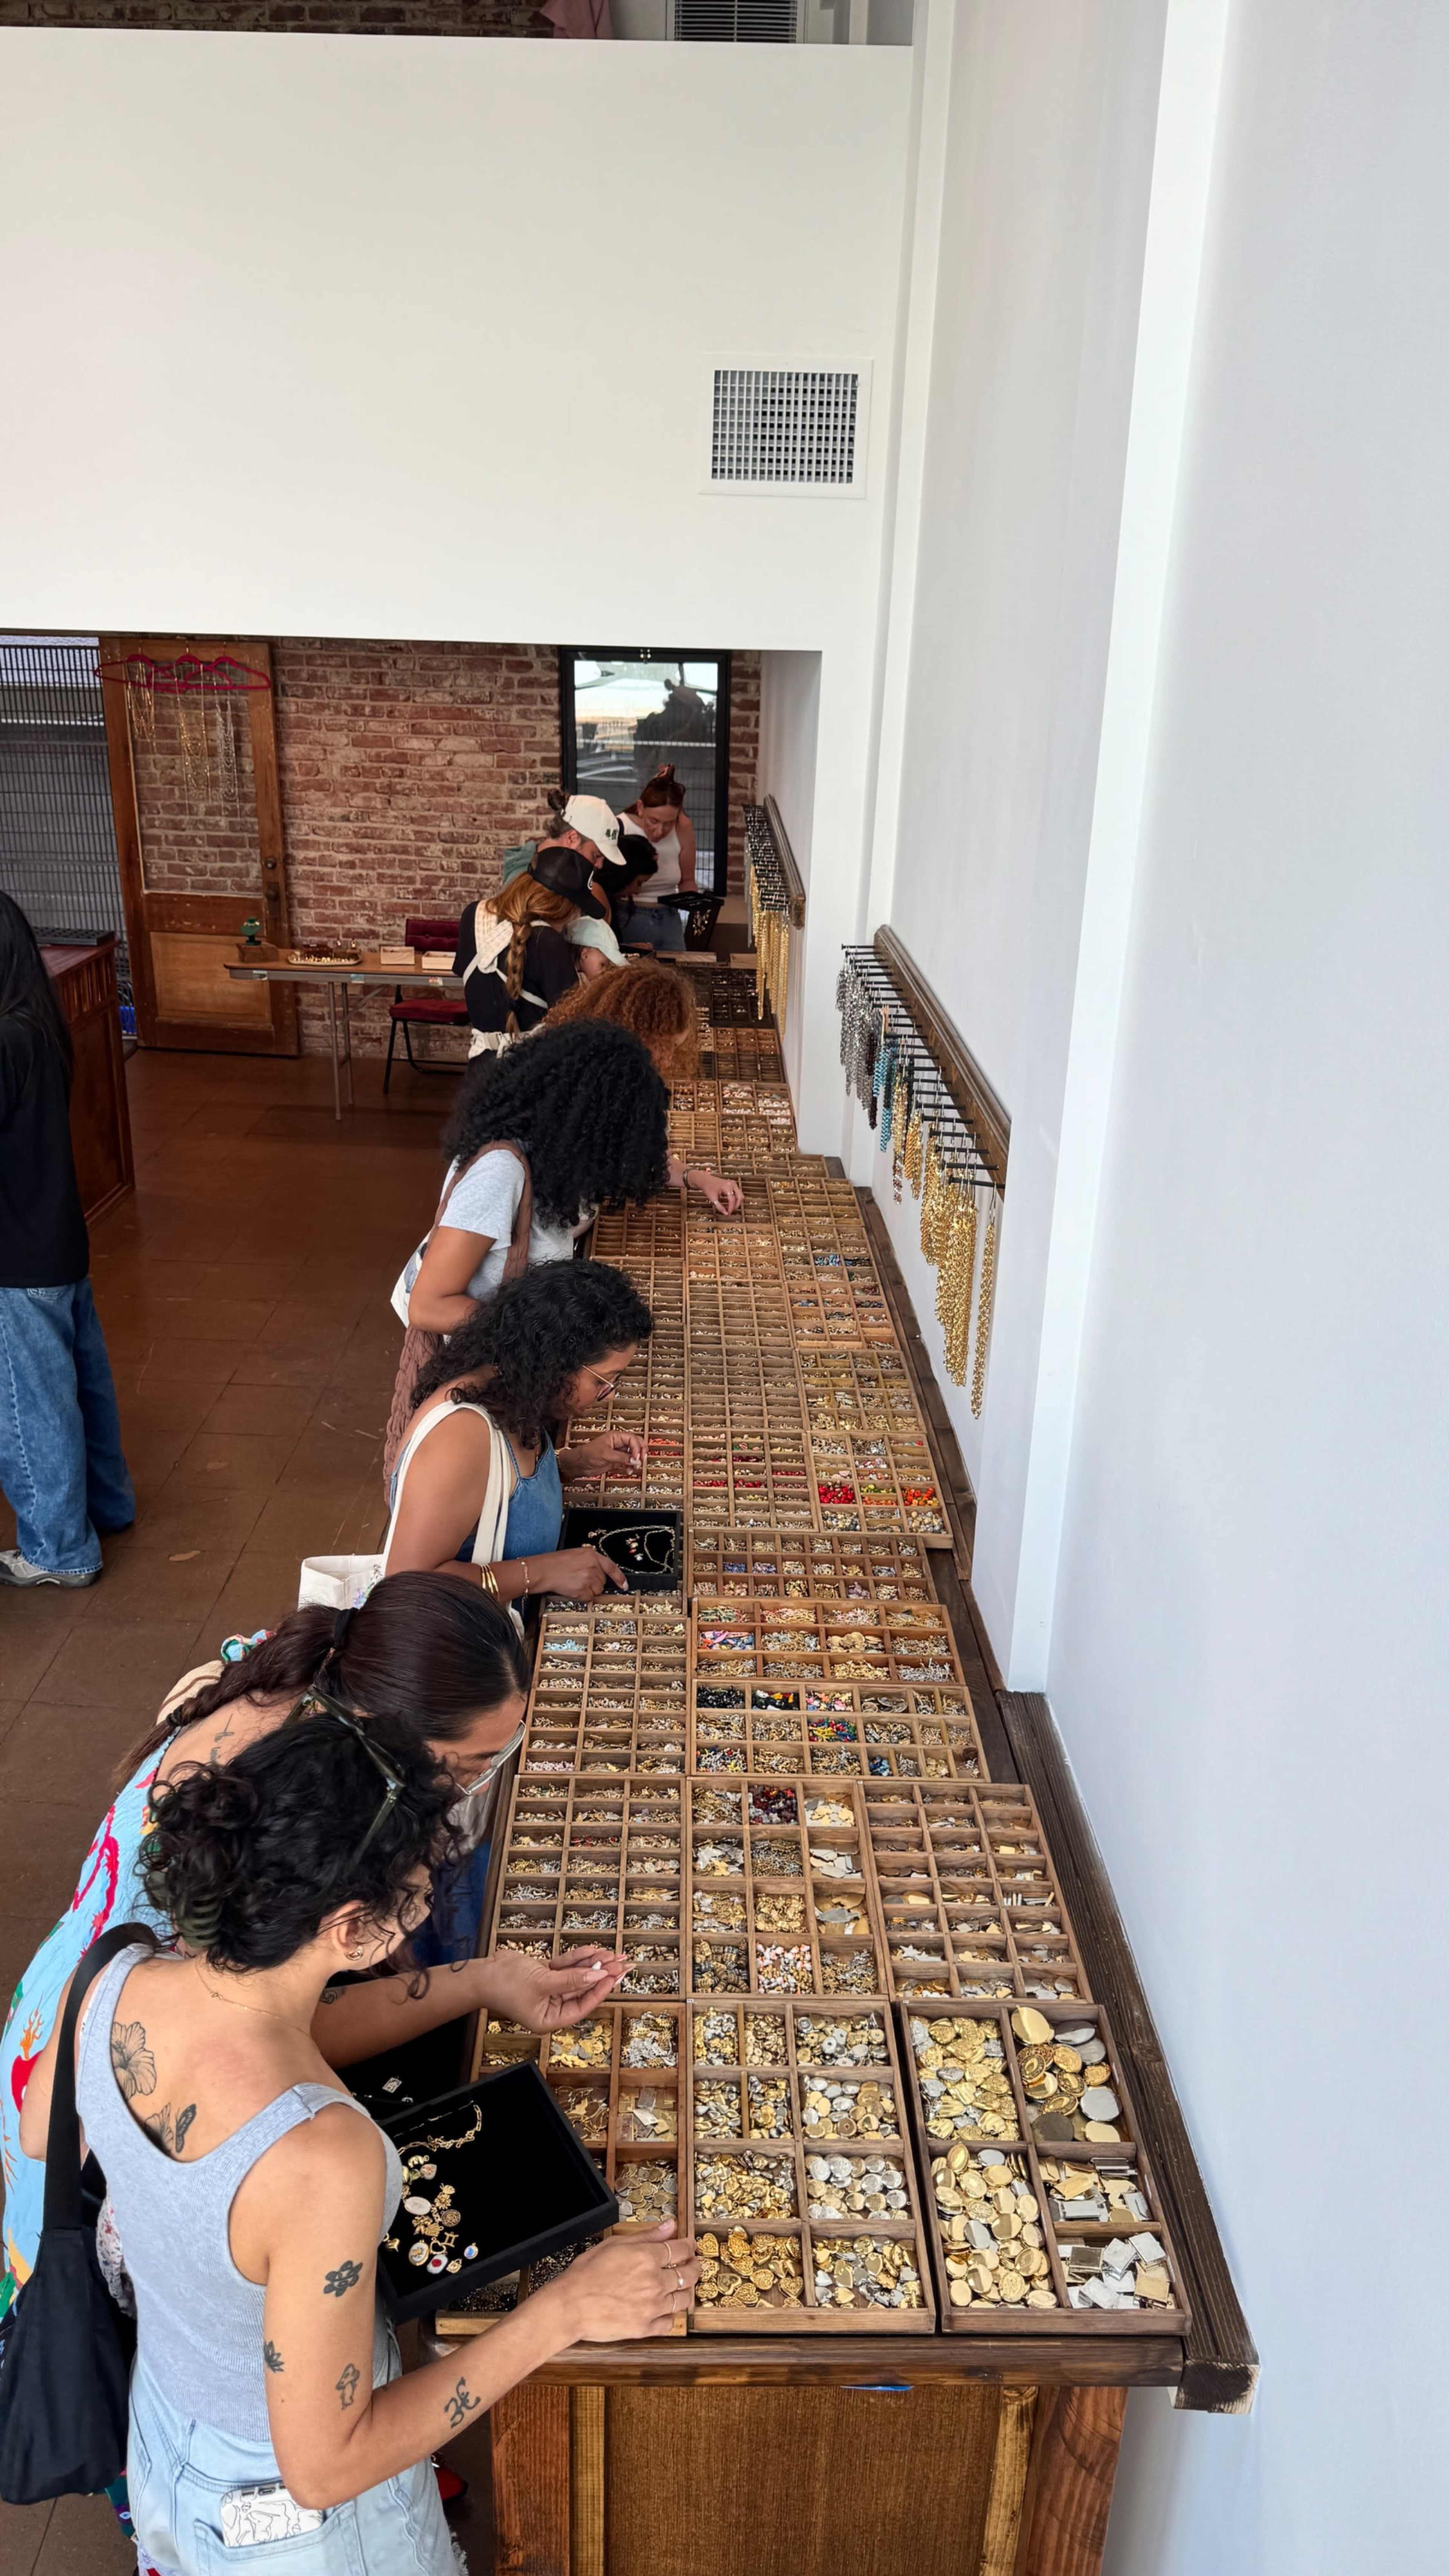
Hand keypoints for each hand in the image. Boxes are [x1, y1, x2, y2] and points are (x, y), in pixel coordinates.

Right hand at [481, 1948, 627, 2030]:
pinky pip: (565, 1967)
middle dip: (602, 1974)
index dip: (600, 1990)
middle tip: (622, 1964)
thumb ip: (571, 1979)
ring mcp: (548, 1990)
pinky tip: (593, 1951)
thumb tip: (598, 1976)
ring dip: (593, 1964)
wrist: (481, 1973)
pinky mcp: (544, 1976)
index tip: (615, 1976)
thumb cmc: (504, 1985)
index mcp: (550, 2019)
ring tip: (612, 1954)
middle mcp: (551, 2006)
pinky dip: (577, 1958)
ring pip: (576, 1976)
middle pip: (583, 1989)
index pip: (582, 2005)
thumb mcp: (542, 1983)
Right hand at [539, 1546, 627, 1598]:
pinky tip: (572, 1589)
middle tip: (579, 1580)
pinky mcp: (583, 1589)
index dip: (619, 1577)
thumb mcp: (576, 1555)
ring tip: (574, 1583)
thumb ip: (590, 1562)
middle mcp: (593, 1566)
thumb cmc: (556, 1563)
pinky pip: (589, 1597)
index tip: (624, 1585)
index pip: (611, 1567)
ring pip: (597, 1590)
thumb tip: (599, 1573)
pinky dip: (582, 1596)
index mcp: (592, 1555)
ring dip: (588, 1590)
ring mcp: (589, 1578)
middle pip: (602, 1581)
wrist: (543, 1570)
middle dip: (594, 1583)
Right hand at [554, 2226, 700, 2343]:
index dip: (689, 2246)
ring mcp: (651, 2307)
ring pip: (683, 2300)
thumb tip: (670, 2225)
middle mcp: (654, 2282)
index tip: (690, 2246)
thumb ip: (646, 2235)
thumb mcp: (614, 2244)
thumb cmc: (587, 2272)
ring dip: (686, 2292)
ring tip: (681, 2288)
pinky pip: (669, 2323)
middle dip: (694, 2267)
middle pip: (688, 2275)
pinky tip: (666, 2310)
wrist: (570, 2305)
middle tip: (693, 2266)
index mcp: (647, 2258)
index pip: (680, 2250)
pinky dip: (670, 2316)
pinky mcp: (645, 2328)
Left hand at [564, 1431, 644, 1475]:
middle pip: (636, 1444)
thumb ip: (621, 1457)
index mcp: (616, 1436)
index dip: (637, 1448)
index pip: (633, 1439)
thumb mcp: (605, 1454)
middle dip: (641, 1452)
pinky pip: (628, 1463)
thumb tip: (635, 1460)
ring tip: (635, 1467)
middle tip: (641, 1460)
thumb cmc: (588, 1454)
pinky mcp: (617, 1461)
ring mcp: (618, 1452)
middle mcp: (619, 1443)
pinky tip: (629, 1471)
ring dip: (636, 1461)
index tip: (637, 1457)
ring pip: (633, 1454)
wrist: (579, 1464)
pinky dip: (631, 1467)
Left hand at [694, 1170, 741, 1216]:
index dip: (731, 1208)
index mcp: (728, 1186)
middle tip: (730, 1211)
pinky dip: (736, 1200)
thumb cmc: (709, 1188)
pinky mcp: (734, 1185)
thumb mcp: (713, 1198)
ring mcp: (734, 1184)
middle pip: (740, 1197)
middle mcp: (733, 1184)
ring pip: (740, 1196)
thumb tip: (725, 1213)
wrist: (706, 1181)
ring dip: (737, 1203)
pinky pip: (738, 1194)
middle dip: (736, 1206)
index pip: (732, 1200)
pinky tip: (730, 1204)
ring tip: (730, 1208)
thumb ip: (719, 1207)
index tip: (728, 1213)